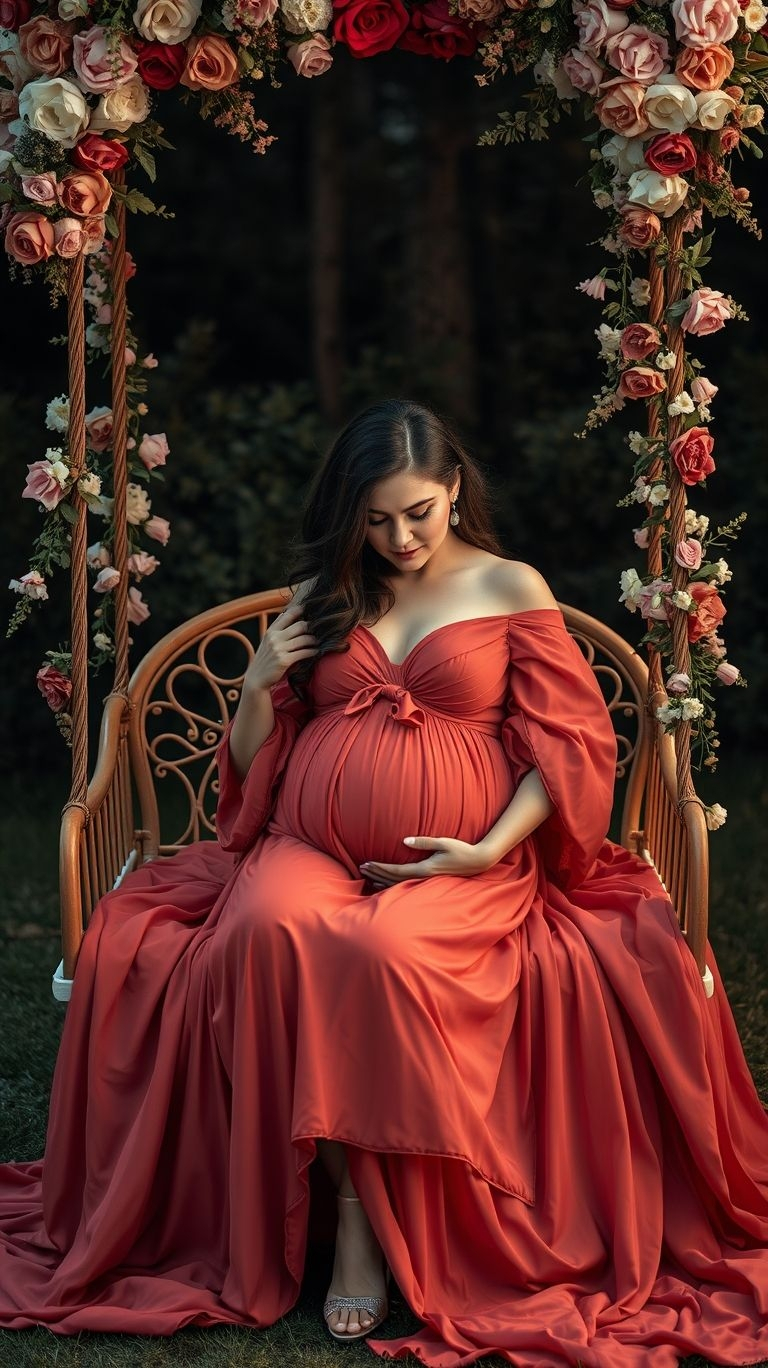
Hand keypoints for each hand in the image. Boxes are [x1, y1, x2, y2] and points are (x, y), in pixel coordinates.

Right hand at [244, 600, 317, 692]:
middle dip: (312, 627)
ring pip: (304, 639)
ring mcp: (279, 649)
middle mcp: (274, 638)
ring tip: (319, 642)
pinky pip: (304, 653)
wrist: (257, 679)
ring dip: (314, 640)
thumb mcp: (267, 642)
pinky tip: (316, 652)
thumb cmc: (265, 660)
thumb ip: (277, 630)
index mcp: (271, 631)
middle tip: (319, 629)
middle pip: (300, 625)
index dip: (301, 610)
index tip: (310, 610)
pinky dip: (312, 652)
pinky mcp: (284, 661)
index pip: (288, 615)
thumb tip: (285, 614)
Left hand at [360, 836, 494, 887]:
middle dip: (377, 873)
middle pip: (394, 879)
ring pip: (399, 884)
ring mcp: (427, 880)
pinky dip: (394, 883)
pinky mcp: (430, 880)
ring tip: (369, 876)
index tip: (366, 864)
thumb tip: (405, 841)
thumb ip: (424, 842)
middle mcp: (424, 877)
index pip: (396, 871)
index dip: (380, 868)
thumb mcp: (443, 842)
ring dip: (383, 880)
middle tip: (361, 868)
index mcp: (425, 868)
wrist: (478, 862)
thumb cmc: (462, 850)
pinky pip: (407, 884)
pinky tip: (387, 882)